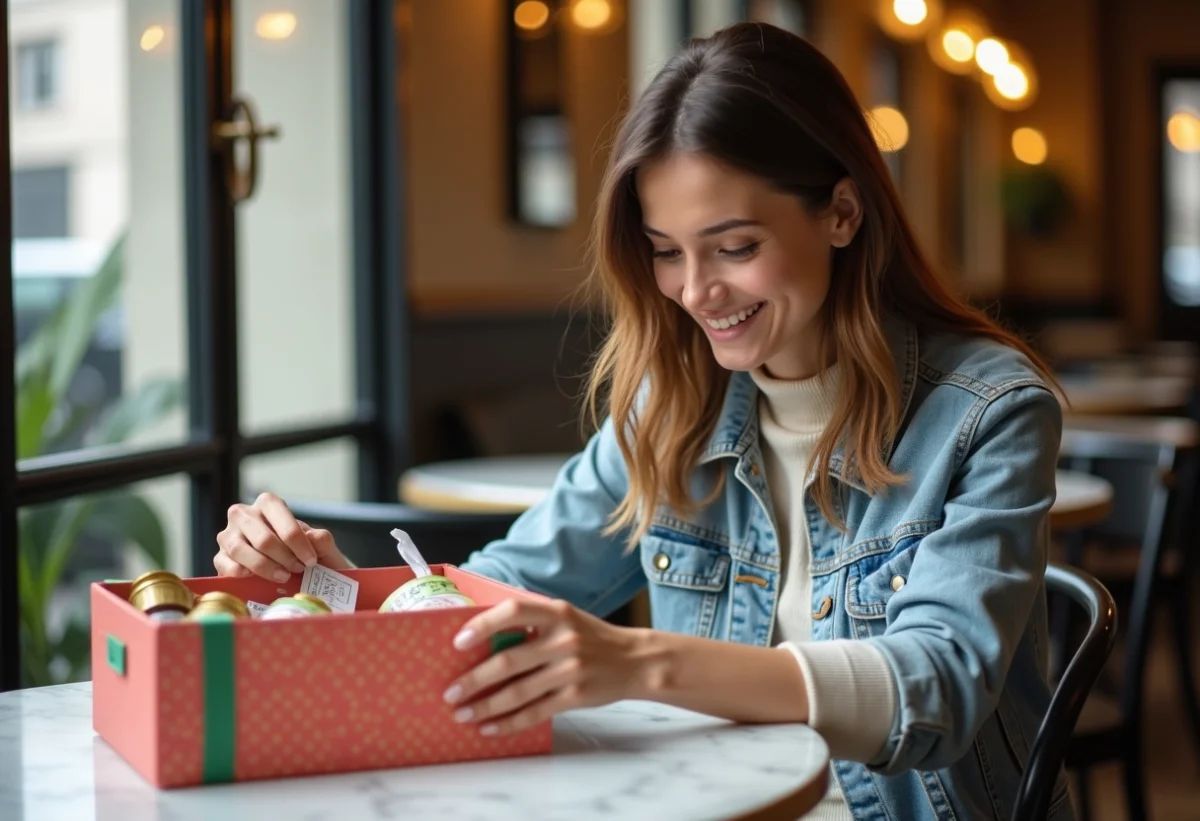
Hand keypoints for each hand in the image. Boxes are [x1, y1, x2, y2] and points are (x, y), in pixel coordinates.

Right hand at [215, 492, 353, 581]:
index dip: (298, 542)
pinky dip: (244, 575)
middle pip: (263, 538)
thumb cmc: (308, 556)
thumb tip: (313, 537)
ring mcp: (228, 535)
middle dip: (284, 557)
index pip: (281, 519)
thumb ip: (322, 540)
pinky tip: (258, 579)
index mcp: (268, 503)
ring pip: (241, 551)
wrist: (296, 577)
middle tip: (298, 569)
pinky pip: (227, 566)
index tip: (310, 560)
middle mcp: (243, 514)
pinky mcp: (220, 558)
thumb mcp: (321, 547)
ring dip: (266, 568)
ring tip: (283, 576)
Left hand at [442, 598, 642, 736]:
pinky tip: (490, 728)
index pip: (514, 611)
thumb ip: (532, 624)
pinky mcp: (576, 696)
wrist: (636, 661)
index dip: (483, 625)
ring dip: (485, 706)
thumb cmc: (591, 638)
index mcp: (556, 612)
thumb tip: (481, 641)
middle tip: (450, 693)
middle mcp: (563, 639)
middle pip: (509, 660)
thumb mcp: (566, 618)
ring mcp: (571, 669)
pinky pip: (535, 713)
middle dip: (473, 680)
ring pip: (518, 692)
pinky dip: (509, 723)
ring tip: (462, 714)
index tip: (458, 642)